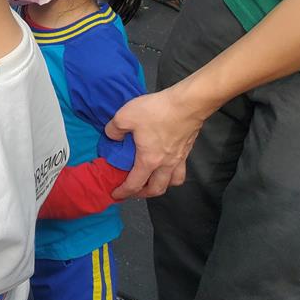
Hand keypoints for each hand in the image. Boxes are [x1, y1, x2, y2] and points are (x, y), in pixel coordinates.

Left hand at [105, 83, 205, 199]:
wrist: (187, 104)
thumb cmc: (155, 111)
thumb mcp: (124, 117)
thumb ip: (114, 130)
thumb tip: (112, 137)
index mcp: (149, 160)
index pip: (135, 184)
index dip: (124, 192)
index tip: (115, 195)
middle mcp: (166, 164)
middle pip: (157, 189)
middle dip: (143, 194)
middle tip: (133, 191)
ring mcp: (179, 158)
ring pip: (173, 182)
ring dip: (162, 186)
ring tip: (152, 181)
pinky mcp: (187, 150)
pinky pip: (181, 170)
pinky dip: (173, 174)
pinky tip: (166, 165)